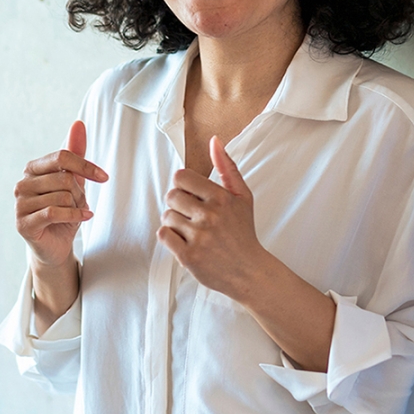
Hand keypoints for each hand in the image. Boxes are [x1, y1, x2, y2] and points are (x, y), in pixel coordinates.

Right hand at [15, 121, 108, 268]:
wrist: (56, 246)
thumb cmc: (63, 212)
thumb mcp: (73, 181)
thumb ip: (75, 154)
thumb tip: (78, 123)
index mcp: (32, 169)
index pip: (61, 157)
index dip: (86, 166)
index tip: (104, 177)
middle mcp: (22, 183)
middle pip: (64, 178)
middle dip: (80, 193)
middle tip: (80, 204)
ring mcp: (20, 204)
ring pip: (62, 196)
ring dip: (77, 207)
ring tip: (75, 213)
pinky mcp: (22, 223)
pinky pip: (54, 212)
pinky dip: (74, 215)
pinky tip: (82, 217)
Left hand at [158, 137, 268, 301]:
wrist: (250, 272)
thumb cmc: (243, 233)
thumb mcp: (242, 197)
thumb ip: (227, 167)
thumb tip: (215, 141)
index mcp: (221, 198)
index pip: (181, 177)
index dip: (183, 186)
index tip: (192, 197)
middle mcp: (210, 216)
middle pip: (171, 196)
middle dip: (177, 204)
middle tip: (190, 215)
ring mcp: (199, 237)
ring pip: (167, 217)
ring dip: (174, 223)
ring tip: (191, 231)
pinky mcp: (189, 256)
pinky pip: (164, 236)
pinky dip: (170, 238)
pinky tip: (185, 241)